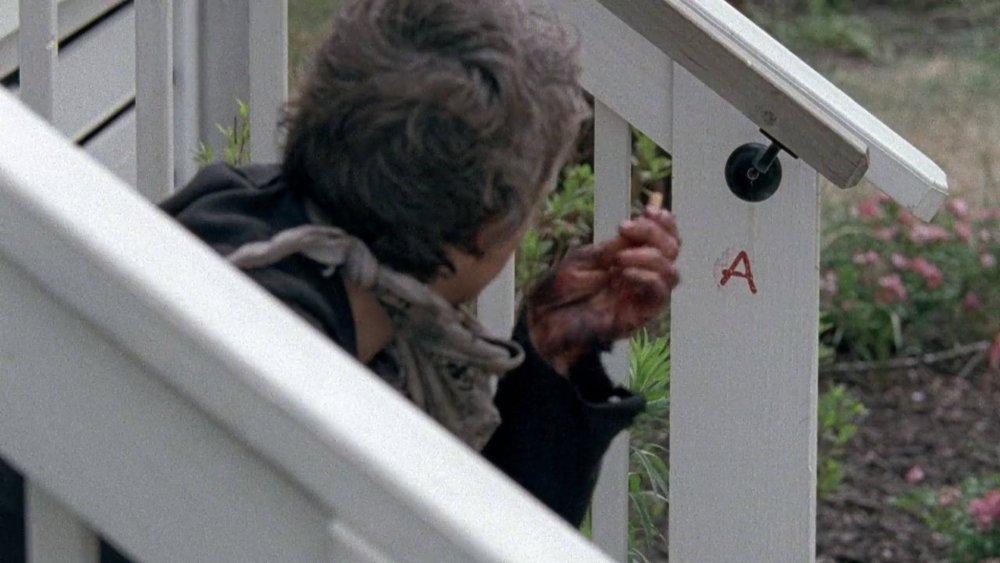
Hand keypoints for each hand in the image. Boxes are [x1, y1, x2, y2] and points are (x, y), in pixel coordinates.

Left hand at [526, 206, 680, 372]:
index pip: (662, 239)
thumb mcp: (583, 259)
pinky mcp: (639, 316)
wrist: (543, 324)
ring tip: (618, 258)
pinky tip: (624, 273)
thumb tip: (636, 233)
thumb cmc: (558, 292)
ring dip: (650, 256)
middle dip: (655, 233)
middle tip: (624, 229)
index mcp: (630, 259)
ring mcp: (641, 297)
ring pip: (671, 273)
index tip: (649, 211)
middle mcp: (641, 277)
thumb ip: (612, 248)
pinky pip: (659, 295)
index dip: (664, 223)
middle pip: (672, 251)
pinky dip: (647, 277)